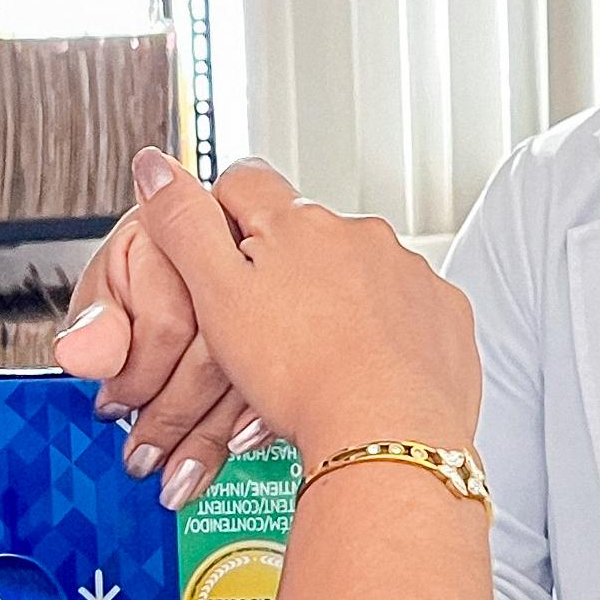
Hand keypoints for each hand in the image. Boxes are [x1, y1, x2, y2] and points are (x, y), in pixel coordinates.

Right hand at [76, 155, 481, 486]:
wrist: (387, 434)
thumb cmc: (302, 376)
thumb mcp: (216, 297)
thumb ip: (183, 225)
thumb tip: (155, 165)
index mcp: (296, 224)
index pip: (244, 182)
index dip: (220, 215)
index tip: (216, 252)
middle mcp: (358, 234)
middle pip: (305, 232)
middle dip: (283, 268)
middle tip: (264, 330)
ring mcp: (407, 272)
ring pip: (358, 273)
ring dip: (338, 302)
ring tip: (315, 361)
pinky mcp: (444, 313)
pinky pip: (408, 311)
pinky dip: (388, 333)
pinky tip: (365, 371)